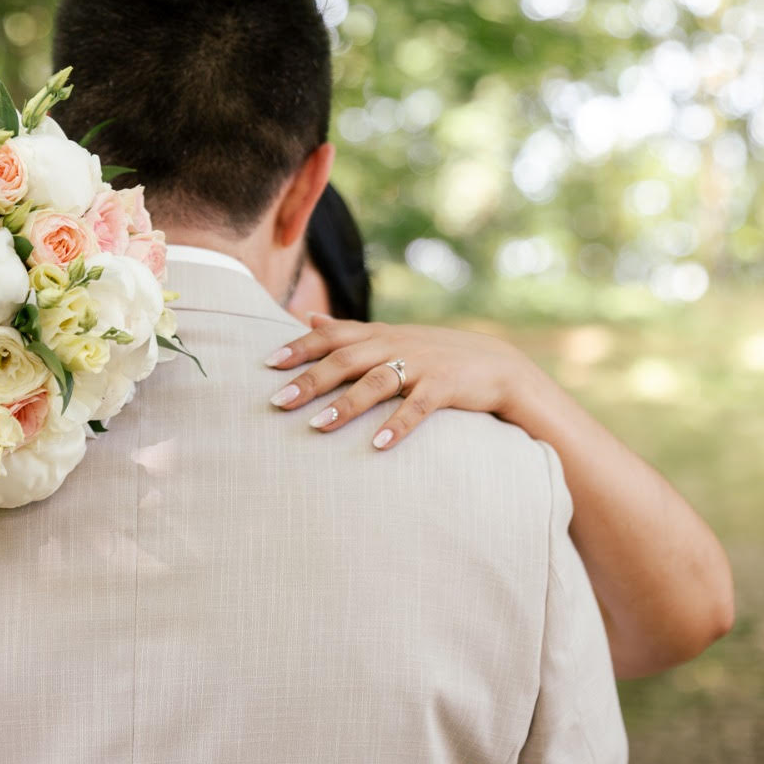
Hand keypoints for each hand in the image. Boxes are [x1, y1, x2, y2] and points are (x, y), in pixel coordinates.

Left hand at [264, 313, 541, 449]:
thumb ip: (349, 331)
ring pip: (377, 381)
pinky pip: (418, 406)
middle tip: (277, 401)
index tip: (267, 363)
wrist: (496, 364)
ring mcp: (422, 365)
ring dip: (346, 404)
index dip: (300, 347)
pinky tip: (379, 445)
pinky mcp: (446, 387)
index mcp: (380, 335)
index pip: (332, 335)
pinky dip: (398, 425)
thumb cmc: (435, 355)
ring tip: (317, 426)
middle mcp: (397, 345)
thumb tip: (308, 318)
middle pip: (346, 358)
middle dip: (310, 379)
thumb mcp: (391, 337)